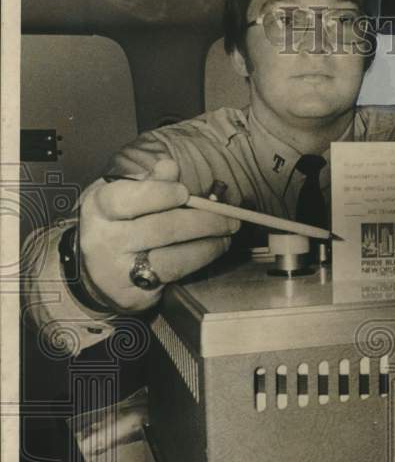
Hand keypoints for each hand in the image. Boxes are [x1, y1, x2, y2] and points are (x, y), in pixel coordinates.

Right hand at [77, 159, 239, 312]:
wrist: (98, 269)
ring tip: (227, 234)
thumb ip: (151, 182)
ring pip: (171, 257)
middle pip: (158, 230)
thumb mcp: (126, 196)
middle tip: (230, 217)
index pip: (124, 199)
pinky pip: (175, 275)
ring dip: (209, 244)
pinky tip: (214, 249)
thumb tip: (170, 167)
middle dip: (202, 221)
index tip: (184, 192)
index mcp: (98, 208)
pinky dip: (200, 260)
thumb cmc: (120, 223)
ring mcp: (115, 271)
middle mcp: (102, 240)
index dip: (158, 194)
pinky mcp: (132, 294)